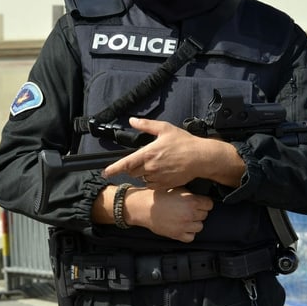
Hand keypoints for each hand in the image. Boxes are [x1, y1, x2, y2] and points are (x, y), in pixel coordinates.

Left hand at [103, 117, 244, 189]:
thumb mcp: (164, 128)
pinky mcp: (165, 185)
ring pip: (142, 178)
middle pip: (132, 171)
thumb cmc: (183, 142)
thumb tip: (132, 120)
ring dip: (144, 173)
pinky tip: (161, 172)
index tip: (105, 172)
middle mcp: (150, 167)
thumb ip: (146, 125)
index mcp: (148, 153)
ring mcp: (157, 178)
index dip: (113, 169)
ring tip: (157, 164)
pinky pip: (152, 185)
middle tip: (145, 158)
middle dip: (133, 166)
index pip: (126, 164)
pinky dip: (152, 180)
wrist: (200, 158)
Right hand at [125, 186, 212, 242]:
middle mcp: (189, 214)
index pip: (209, 204)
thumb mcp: (176, 188)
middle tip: (189, 209)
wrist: (144, 207)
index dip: (204, 203)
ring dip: (194, 223)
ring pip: (199, 226)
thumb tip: (199, 196)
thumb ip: (189, 193)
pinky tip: (183, 226)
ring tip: (186, 218)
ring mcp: (184, 225)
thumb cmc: (157, 196)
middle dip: (198, 212)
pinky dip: (188, 233)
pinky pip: (191, 237)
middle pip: (205, 215)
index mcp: (191, 201)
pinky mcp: (177, 234)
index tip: (200, 203)